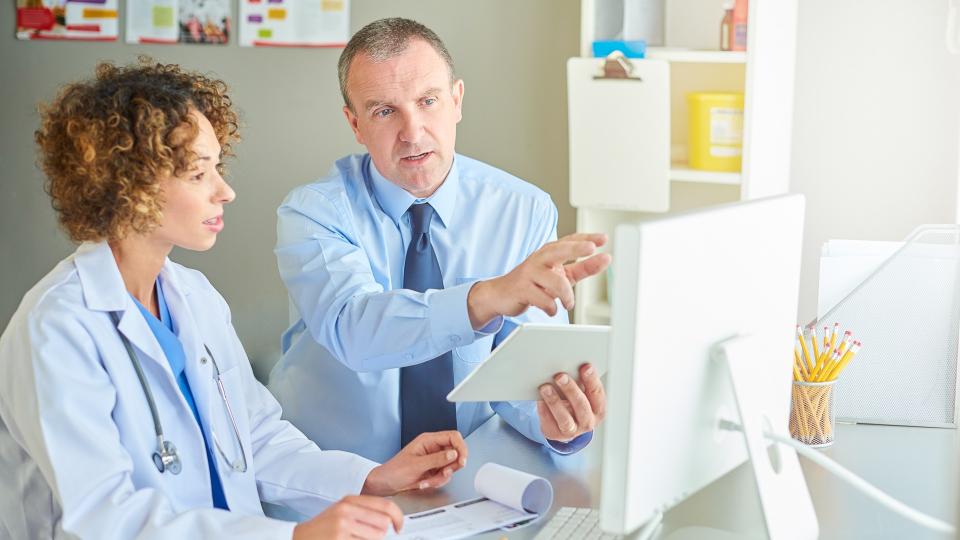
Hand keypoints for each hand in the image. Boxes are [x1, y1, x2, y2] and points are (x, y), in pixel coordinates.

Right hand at [292, 495, 402, 539]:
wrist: (298, 537)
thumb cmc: (323, 527)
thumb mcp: (342, 511)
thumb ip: (364, 511)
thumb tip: (390, 520)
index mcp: (350, 500)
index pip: (385, 505)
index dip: (398, 517)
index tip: (399, 527)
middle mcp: (347, 509)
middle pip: (383, 523)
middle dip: (382, 533)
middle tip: (370, 536)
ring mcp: (342, 525)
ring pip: (377, 536)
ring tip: (355, 539)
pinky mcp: (339, 538)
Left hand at [361, 431, 467, 495]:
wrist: (386, 484)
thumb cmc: (395, 471)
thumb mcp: (416, 465)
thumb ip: (437, 459)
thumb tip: (454, 454)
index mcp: (428, 440)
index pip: (453, 437)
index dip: (461, 447)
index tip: (462, 460)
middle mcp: (433, 448)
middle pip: (456, 452)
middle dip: (451, 466)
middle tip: (444, 473)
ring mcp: (434, 460)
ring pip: (451, 466)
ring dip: (442, 477)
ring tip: (428, 480)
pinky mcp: (434, 470)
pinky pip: (444, 476)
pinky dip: (437, 482)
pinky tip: (425, 483)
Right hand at [466, 233, 610, 328]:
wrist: (501, 295)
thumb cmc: (534, 283)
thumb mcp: (560, 274)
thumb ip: (582, 268)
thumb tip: (605, 260)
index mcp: (549, 252)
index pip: (569, 241)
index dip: (586, 239)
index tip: (603, 239)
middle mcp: (539, 259)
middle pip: (559, 250)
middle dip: (576, 248)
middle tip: (591, 249)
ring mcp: (529, 273)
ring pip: (556, 282)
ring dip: (567, 297)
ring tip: (568, 304)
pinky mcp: (521, 289)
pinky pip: (545, 300)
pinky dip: (552, 308)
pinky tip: (550, 308)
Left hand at [537, 363, 605, 442]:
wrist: (562, 426)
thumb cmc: (573, 404)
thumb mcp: (581, 394)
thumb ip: (580, 383)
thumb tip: (570, 365)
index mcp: (598, 409)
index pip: (597, 393)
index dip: (592, 380)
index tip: (585, 366)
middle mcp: (588, 422)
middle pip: (581, 406)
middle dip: (571, 390)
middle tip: (560, 376)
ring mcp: (573, 430)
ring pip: (565, 418)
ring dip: (555, 401)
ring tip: (545, 387)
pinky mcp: (556, 434)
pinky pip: (550, 422)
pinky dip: (544, 410)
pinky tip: (539, 399)